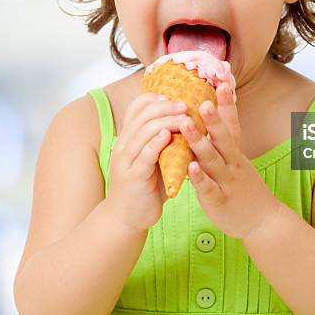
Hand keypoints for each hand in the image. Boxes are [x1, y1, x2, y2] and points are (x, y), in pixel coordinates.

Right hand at [104, 92, 188, 232]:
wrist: (127, 218)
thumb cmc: (146, 185)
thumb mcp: (154, 158)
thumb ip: (165, 140)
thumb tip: (190, 121)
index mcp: (129, 136)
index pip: (137, 107)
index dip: (156, 98)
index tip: (176, 97)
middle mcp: (124, 144)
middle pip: (143, 115)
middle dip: (166, 106)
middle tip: (187, 104)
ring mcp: (126, 159)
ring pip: (144, 131)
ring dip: (166, 121)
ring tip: (184, 116)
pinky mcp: (132, 176)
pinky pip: (144, 155)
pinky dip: (156, 142)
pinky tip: (169, 135)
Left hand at [177, 82, 281, 239]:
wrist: (263, 222)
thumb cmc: (244, 188)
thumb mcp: (236, 160)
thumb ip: (223, 142)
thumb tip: (210, 117)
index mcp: (235, 152)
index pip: (233, 124)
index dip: (228, 104)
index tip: (222, 82)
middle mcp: (233, 163)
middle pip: (223, 137)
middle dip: (212, 118)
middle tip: (202, 100)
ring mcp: (227, 181)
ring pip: (212, 159)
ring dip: (199, 142)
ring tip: (185, 125)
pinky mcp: (220, 201)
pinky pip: (209, 188)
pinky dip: (200, 178)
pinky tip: (189, 168)